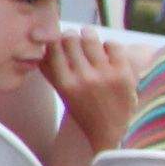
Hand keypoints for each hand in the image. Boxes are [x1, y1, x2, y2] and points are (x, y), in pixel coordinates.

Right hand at [40, 28, 143, 143]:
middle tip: (73, 36)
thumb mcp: (63, 93)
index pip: (53, 48)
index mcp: (65, 83)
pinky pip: (112, 45)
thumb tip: (41, 49)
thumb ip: (51, 73)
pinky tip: (107, 51)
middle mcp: (83, 78)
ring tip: (88, 36)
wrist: (109, 130)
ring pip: (91, 39)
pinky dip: (108, 45)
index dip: (54, 39)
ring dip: (88, 35)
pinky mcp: (122, 73)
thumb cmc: (83, 110)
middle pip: (70, 39)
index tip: (57, 38)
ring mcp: (104, 75)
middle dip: (71, 35)